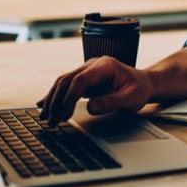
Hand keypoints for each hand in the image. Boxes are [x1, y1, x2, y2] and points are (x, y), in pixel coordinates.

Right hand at [37, 56, 152, 125]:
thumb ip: (111, 102)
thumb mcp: (131, 98)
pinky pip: (65, 86)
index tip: (65, 114)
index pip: (80, 80)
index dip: (69, 97)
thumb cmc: (139, 89)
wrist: (143, 83)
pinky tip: (43, 105)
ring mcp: (87, 71)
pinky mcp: (84, 79)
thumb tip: (90, 107)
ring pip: (62, 82)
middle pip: (67, 80)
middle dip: (57, 101)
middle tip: (52, 121)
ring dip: (52, 100)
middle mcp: (93, 65)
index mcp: (105, 65)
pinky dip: (54, 96)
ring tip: (45, 118)